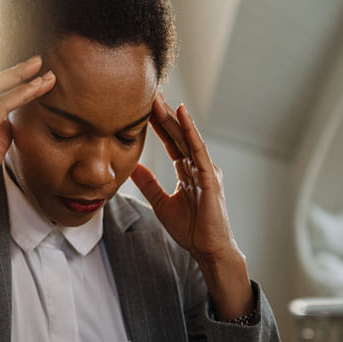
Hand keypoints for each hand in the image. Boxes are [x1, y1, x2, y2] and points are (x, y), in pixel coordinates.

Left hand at [131, 95, 253, 318]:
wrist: (209, 250)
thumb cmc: (192, 230)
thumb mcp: (162, 203)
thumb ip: (149, 184)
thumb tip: (133, 167)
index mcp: (188, 171)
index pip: (170, 141)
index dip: (157, 124)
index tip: (142, 106)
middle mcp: (198, 166)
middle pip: (178, 134)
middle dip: (163, 114)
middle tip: (148, 92)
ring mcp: (205, 169)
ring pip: (186, 137)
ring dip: (172, 116)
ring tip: (159, 97)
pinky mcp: (210, 177)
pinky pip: (197, 149)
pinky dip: (190, 130)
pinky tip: (181, 114)